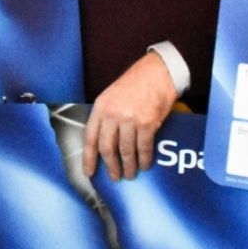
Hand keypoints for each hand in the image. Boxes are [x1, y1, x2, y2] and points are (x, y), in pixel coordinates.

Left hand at [82, 52, 177, 181]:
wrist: (158, 71)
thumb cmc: (136, 83)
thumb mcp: (112, 95)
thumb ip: (106, 116)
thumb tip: (104, 142)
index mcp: (101, 107)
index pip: (90, 138)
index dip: (89, 158)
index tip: (89, 172)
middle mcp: (113, 114)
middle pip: (107, 148)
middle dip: (111, 166)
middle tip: (114, 177)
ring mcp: (130, 119)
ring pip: (126, 151)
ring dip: (128, 166)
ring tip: (130, 174)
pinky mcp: (148, 123)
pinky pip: (144, 148)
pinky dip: (144, 159)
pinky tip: (145, 165)